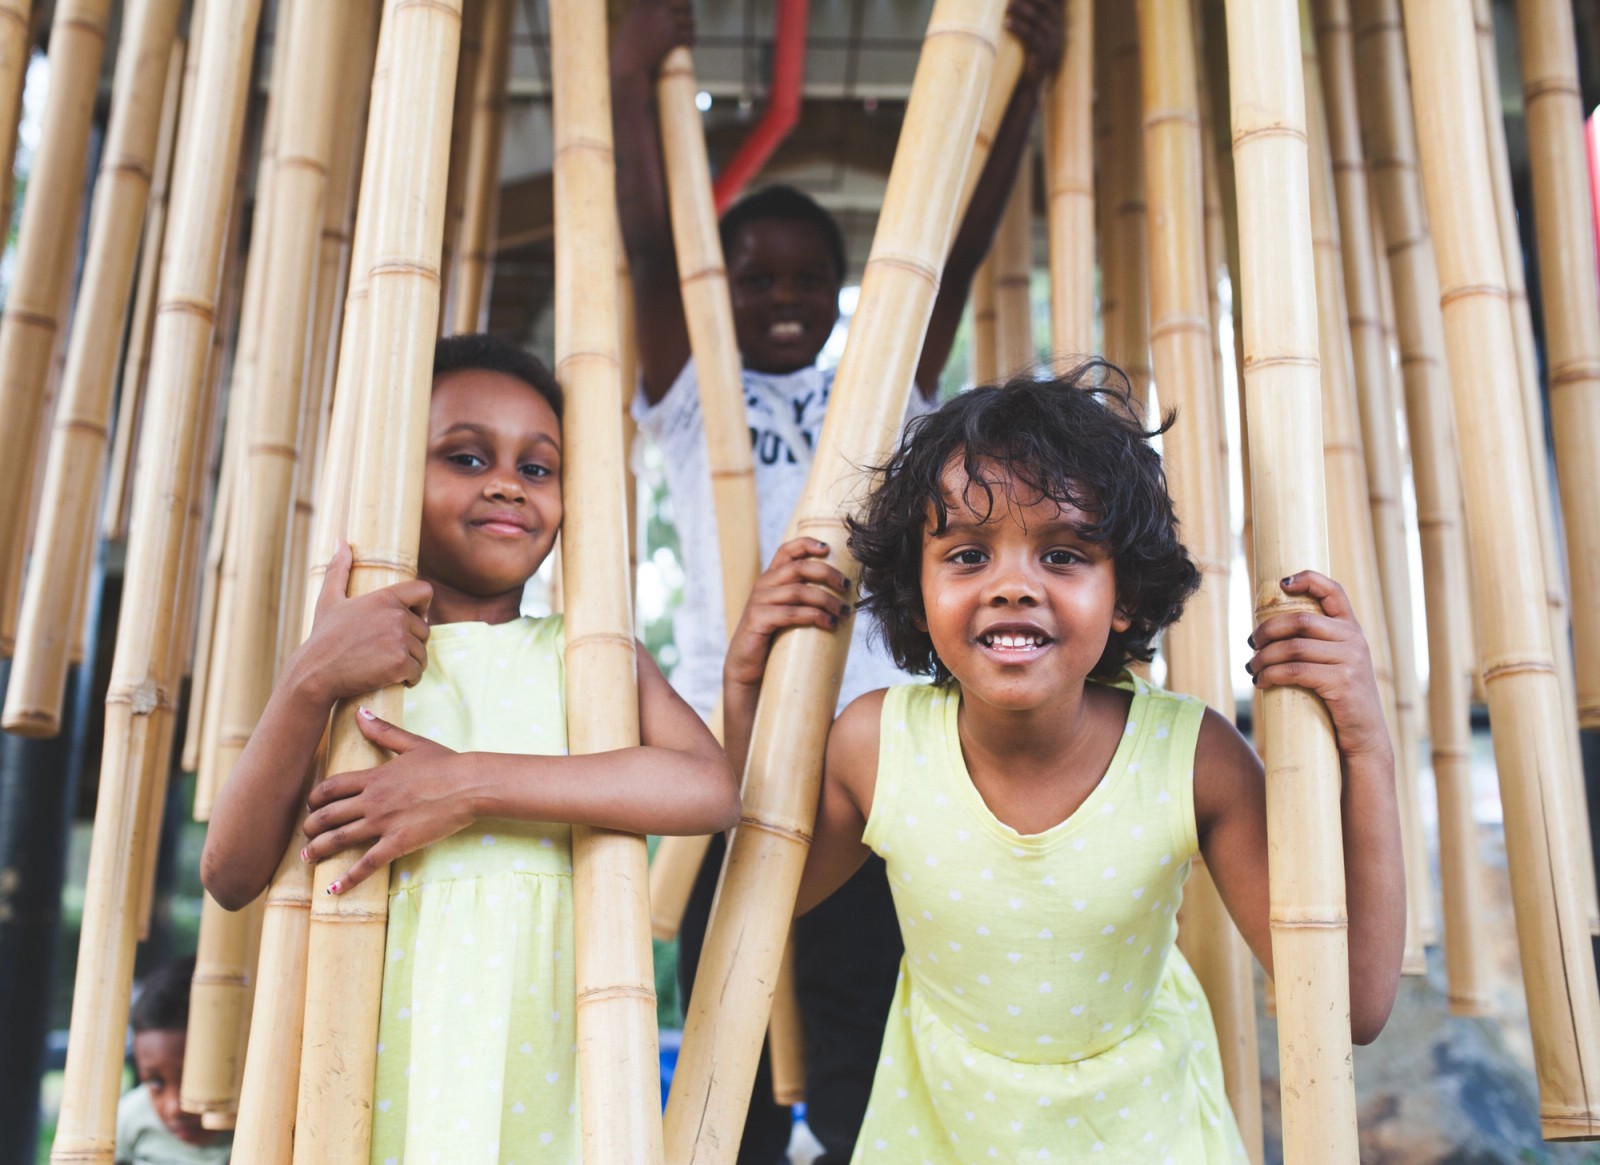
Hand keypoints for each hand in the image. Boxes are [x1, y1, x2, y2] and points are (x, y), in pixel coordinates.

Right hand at [291, 542, 432, 706]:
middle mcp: (396, 615)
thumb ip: (339, 569)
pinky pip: (418, 671)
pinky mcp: (400, 663)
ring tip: (388, 665)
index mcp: (384, 598)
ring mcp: (399, 640)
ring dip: (412, 662)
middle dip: (412, 642)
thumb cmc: (322, 638)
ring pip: (422, 653)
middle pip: (425, 629)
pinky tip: (395, 679)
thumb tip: (341, 541)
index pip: (425, 591)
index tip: (411, 619)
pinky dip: (410, 679)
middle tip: (388, 651)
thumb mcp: (328, 600)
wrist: (315, 673)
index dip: (422, 606)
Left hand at [301, 709, 476, 892]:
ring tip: (307, 858)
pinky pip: (367, 864)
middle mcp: (372, 801)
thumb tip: (361, 713)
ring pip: (339, 839)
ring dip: (318, 850)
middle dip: (310, 826)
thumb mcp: (412, 744)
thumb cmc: (445, 763)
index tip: (311, 806)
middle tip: (305, 835)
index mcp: (373, 778)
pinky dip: (348, 879)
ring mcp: (383, 823)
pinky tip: (334, 890)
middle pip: (327, 815)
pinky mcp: (398, 843)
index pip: (330, 788)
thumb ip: (382, 732)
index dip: (314, 799)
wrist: (469, 784)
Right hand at [613, 0, 693, 78]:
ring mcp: (667, 21)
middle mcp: (658, 7)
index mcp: (649, 1)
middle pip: (685, 3)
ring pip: (689, 21)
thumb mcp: (633, 20)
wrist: (629, 63)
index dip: (680, 1)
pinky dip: (691, 41)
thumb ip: (644, 9)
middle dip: (688, 11)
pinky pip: (689, 36)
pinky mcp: (673, 36)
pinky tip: (690, 44)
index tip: (682, 6)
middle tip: (687, 21)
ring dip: (690, 28)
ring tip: (688, 34)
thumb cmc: (628, 43)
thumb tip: (654, 5)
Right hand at [725, 538, 851, 689]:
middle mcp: (763, 585)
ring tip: (843, 612)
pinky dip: (814, 616)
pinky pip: (791, 613)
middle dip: (827, 574)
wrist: (747, 669)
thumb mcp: (789, 613)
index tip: (829, 549)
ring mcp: (759, 602)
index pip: (787, 550)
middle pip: (799, 567)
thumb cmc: (774, 640)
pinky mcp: (758, 620)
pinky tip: (829, 624)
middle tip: (846, 587)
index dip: (807, 544)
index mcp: (771, 578)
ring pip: (799, 591)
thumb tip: (844, 598)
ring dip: (826, 600)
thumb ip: (805, 600)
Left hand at [1009, 0, 1064, 84]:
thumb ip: (1031, 21)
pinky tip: (1006, 24)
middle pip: (1047, 9)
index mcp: (1057, 26)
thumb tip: (1014, 5)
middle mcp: (1058, 33)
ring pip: (1039, 21)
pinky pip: (1031, 37)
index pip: (1053, 5)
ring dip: (1022, 11)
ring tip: (1007, 7)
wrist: (1030, 87)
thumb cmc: (1027, 59)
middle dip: (1031, 0)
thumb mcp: (1031, 38)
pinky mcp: (1044, 56)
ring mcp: (1053, 44)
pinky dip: (1018, 29)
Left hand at [1246, 571, 1391, 762]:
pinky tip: (1261, 682)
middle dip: (1266, 631)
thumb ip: (1315, 645)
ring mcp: (1350, 660)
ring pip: (1292, 647)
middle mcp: (1354, 639)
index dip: (1309, 580)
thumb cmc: (1339, 700)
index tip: (1282, 584)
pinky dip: (1270, 674)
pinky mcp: (1342, 682)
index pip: (1334, 591)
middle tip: (1250, 645)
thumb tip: (1265, 634)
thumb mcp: (1334, 665)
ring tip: (1251, 668)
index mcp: (1352, 629)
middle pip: (1300, 620)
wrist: (1364, 737)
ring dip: (1262, 657)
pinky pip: (1295, 671)